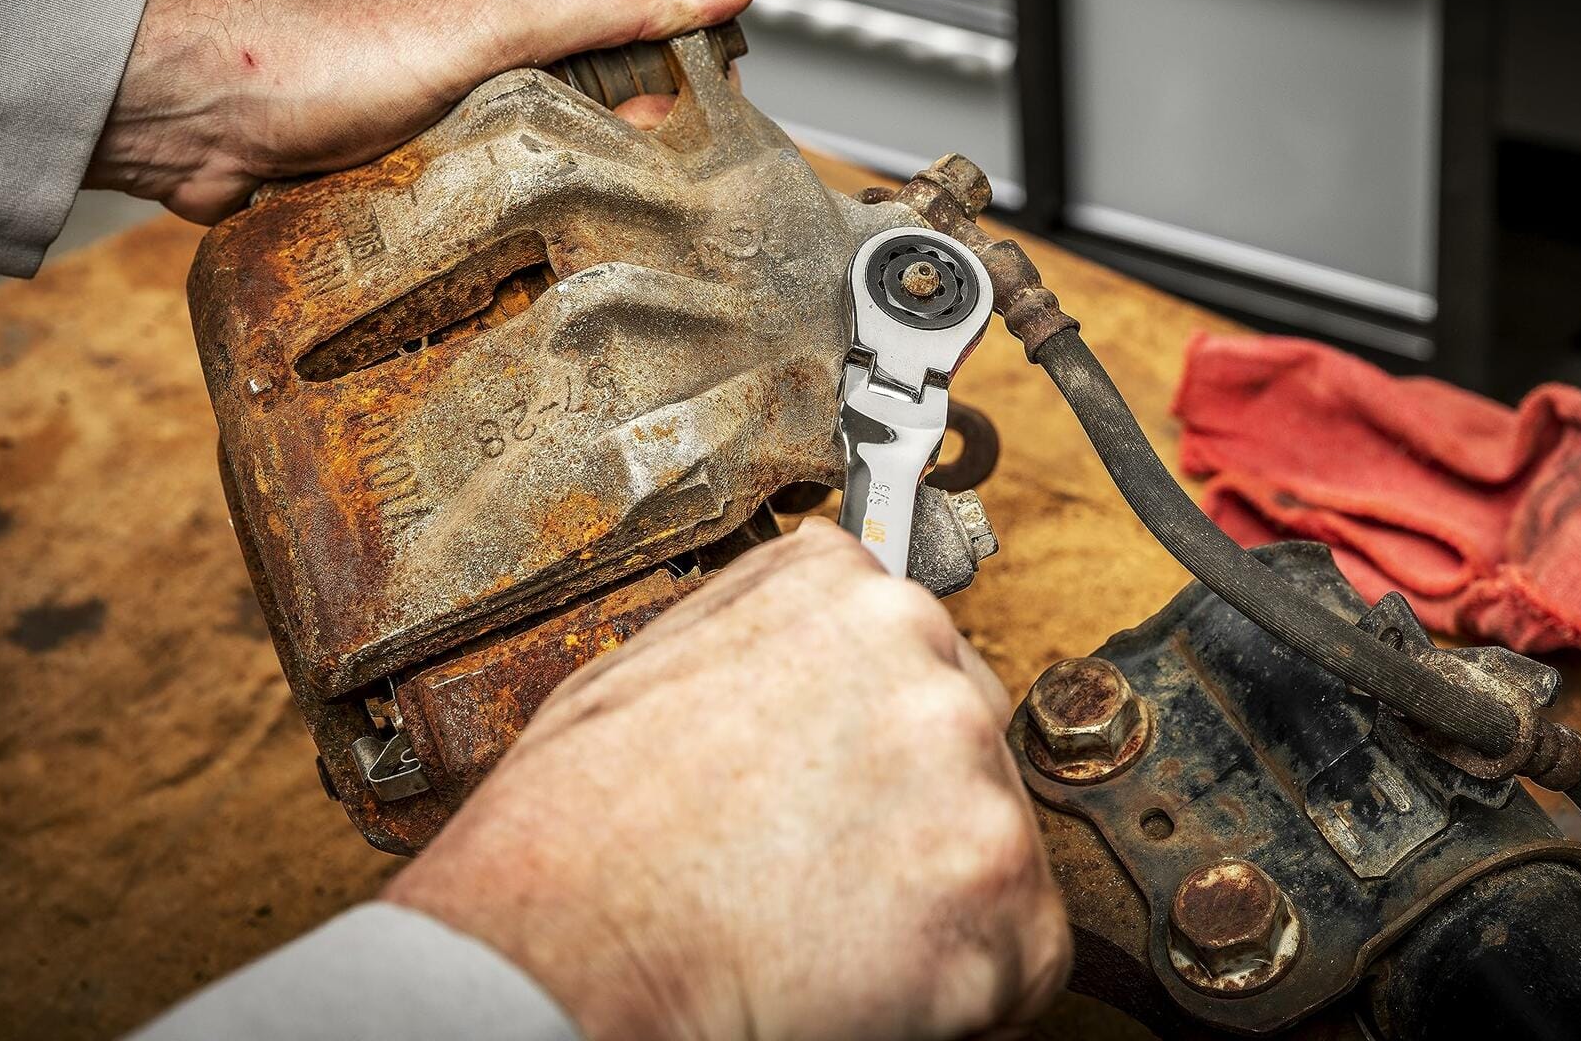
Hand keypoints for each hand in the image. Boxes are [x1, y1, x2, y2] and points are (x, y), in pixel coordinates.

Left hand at [88, 0, 759, 222]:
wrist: (182, 103)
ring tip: (590, 242)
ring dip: (561, 193)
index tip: (706, 143)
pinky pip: (477, 193)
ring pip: (538, 152)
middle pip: (596, 93)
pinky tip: (510, 249)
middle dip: (627, 149)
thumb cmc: (323, 43)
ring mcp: (438, 95)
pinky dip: (497, 220)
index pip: (642, 15)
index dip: (684, 76)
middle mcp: (483, 33)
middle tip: (652, 212)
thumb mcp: (495, 11)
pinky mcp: (399, 156)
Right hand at [383, 519, 1070, 1040]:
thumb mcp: (653, 661)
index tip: (843, 795)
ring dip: (940, 899)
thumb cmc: (577, 832)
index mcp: (843, 592)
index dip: (877, 749)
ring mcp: (968, 769)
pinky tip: (866, 978)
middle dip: (917, 814)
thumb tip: (825, 602)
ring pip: (999, 847)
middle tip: (827, 875)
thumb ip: (769, 620)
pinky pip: (1023, 953)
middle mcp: (923, 658)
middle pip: (968, 746)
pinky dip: (967, 988)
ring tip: (830, 928)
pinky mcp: (997, 883)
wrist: (558, 952)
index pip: (919, 659)